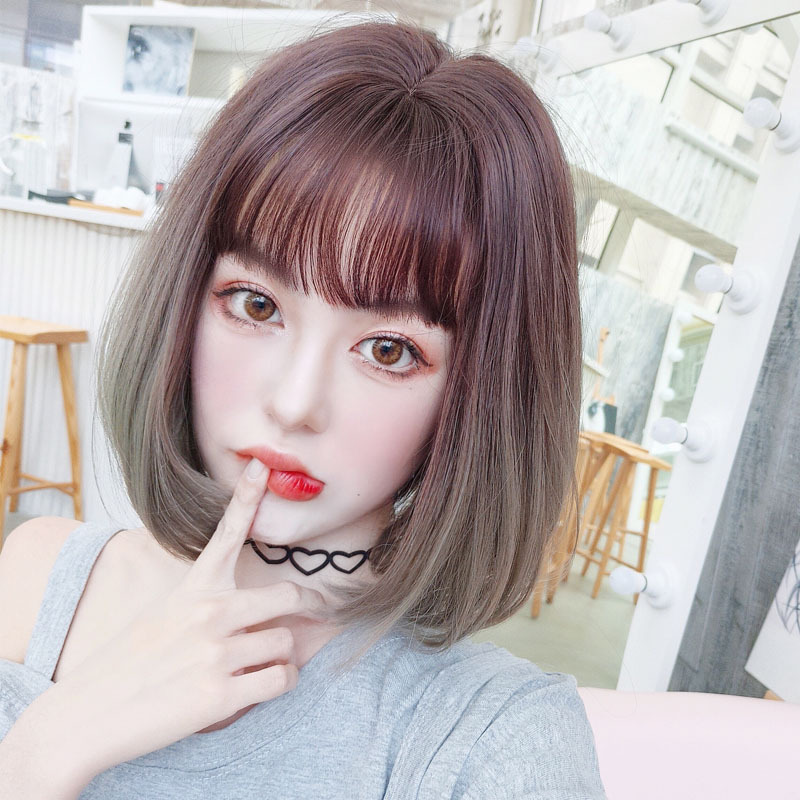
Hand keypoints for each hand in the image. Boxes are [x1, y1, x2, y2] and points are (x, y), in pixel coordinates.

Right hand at [50, 458, 326, 778]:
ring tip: (253, 665)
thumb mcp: (163, 614)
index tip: (261, 466)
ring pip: (287, 644)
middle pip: (289, 596)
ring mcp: (215, 653)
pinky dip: (279, 683)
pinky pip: (281, 680)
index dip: (247, 496)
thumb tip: (248, 608)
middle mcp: (209, 614)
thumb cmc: (127, 663)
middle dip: (298, 612)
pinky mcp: (220, 696)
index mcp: (194, 589)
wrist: (85, 715)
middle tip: (290, 621)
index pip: (228, 533)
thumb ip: (206, 604)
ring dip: (280, 656)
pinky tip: (256, 686)